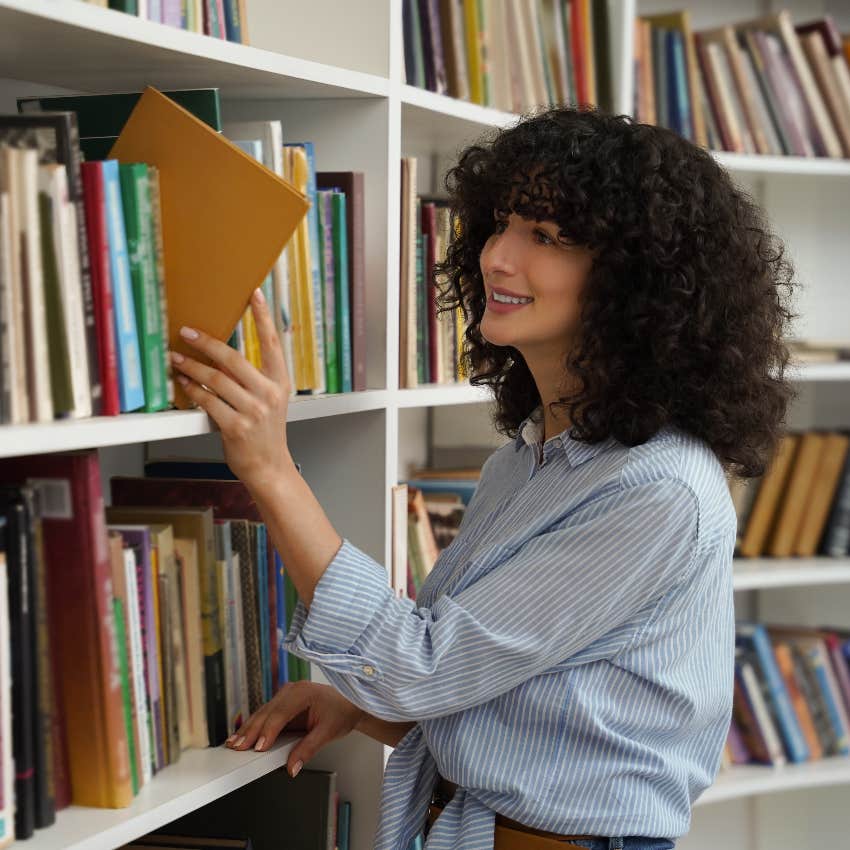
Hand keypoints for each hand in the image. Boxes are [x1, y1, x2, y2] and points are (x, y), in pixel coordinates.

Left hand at [169, 288, 293, 491]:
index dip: (263, 316)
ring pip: (215, 380)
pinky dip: (192, 391)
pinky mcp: (236, 427)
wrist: (269, 466)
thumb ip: (252, 378)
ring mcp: (254, 411)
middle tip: (186, 332)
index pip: (272, 342)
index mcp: (279, 382)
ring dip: (191, 367)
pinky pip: (207, 402)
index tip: (254, 293)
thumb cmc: (264, 432)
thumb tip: (221, 354)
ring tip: (176, 358)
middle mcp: (269, 394)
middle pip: (233, 359)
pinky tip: (183, 384)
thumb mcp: (269, 401)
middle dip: (206, 342)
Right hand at [226, 681, 364, 777]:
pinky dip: (254, 726)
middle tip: (237, 747)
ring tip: (234, 743)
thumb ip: (308, 749)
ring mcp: (285, 695)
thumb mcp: (328, 732)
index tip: (259, 747)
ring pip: (262, 713)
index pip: (281, 713)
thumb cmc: (341, 712)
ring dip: (248, 728)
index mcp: (303, 692)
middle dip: (251, 730)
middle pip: (267, 712)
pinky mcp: (282, 703)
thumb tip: (292, 766)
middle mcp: (291, 690)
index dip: (268, 730)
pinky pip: (266, 715)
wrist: (349, 703)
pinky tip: (243, 736)